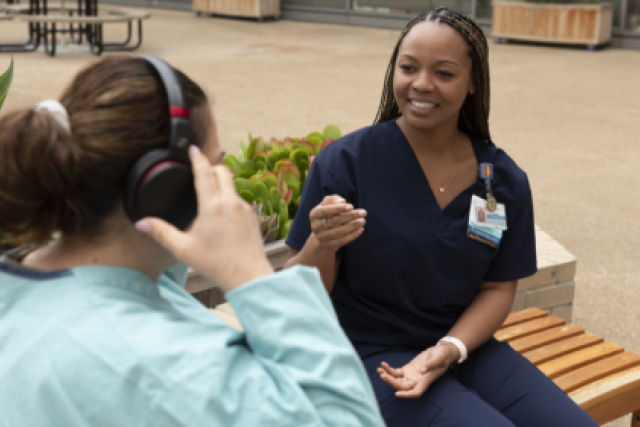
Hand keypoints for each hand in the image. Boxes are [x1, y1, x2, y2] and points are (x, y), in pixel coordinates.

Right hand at [135, 145, 273, 291]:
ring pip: (232, 185)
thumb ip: (161, 233)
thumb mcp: (183, 249)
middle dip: (211, 166)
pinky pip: (240, 199)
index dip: (197, 158)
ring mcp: (245, 209)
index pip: (204, 172)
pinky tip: (223, 211)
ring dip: (221, 183)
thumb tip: (141, 223)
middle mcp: (231, 202)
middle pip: (222, 171)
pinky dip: (230, 198)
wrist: (248, 277)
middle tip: (200, 168)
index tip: (193, 149)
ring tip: (209, 191)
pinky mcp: (253, 217)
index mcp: (213, 205)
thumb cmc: (216, 264)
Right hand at [309, 195, 366, 251]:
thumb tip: (342, 201)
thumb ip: (333, 199)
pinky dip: (352, 236)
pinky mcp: (329, 245)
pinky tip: (360, 230)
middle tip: (363, 213)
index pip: (325, 210)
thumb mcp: (327, 205)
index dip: (338, 208)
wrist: (321, 235)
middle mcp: (316, 226)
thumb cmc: (326, 215)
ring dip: (353, 226)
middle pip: (334, 221)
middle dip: (350, 216)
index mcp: (314, 214)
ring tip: (363, 221)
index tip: (351, 206)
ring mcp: (322, 237)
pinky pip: (342, 241)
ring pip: (339, 232)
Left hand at [376, 342, 459, 397]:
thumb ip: (431, 364)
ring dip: (388, 377)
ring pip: (398, 380)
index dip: (407, 395)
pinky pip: (396, 372)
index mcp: (426, 380)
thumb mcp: (439, 358)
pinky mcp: (408, 369)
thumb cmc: (443, 355)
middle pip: (403, 387)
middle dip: (392, 382)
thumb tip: (422, 370)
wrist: (441, 350)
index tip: (397, 394)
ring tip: (379, 370)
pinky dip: (389, 369)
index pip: (416, 392)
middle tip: (383, 375)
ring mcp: (411, 375)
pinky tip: (383, 364)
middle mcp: (417, 381)